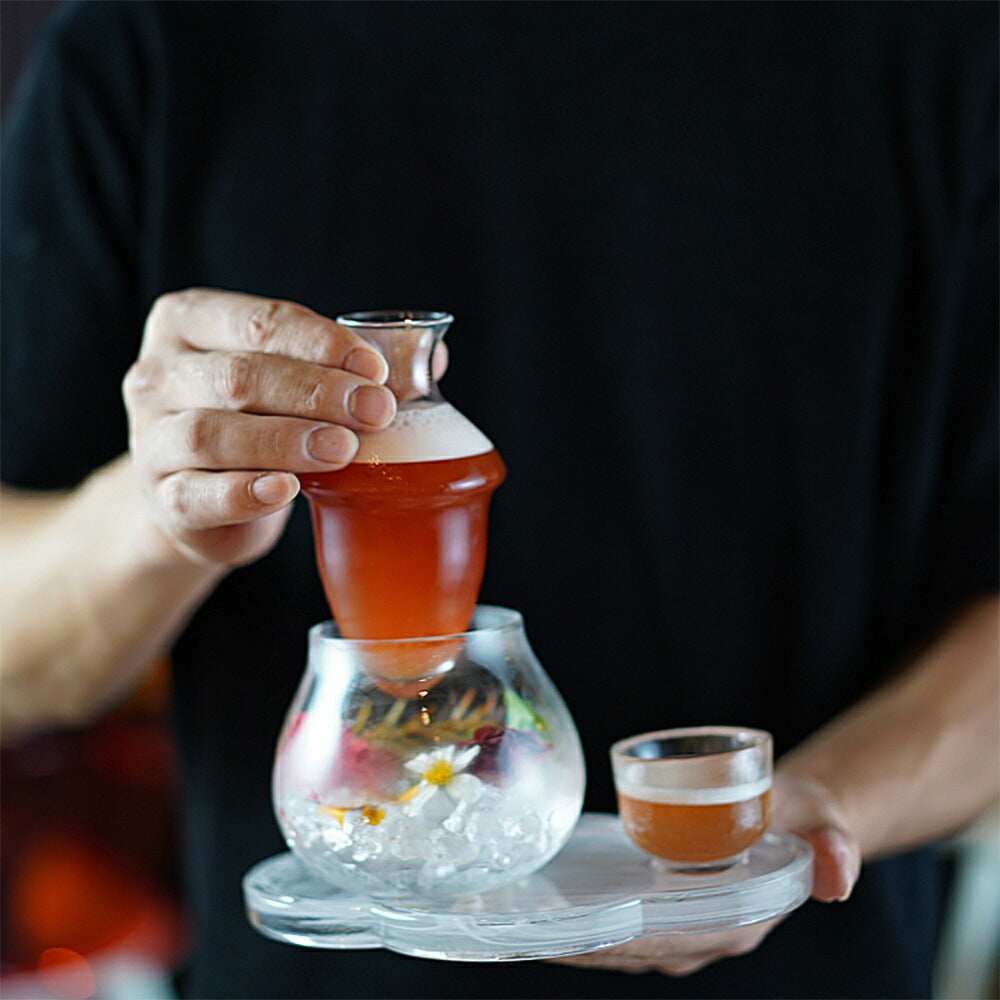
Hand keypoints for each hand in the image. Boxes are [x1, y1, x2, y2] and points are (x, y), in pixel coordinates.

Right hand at [123, 289, 395, 566]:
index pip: (260, 321)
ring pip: (214, 434)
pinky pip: (199, 494)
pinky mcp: (162, 498)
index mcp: (188, 322)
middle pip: (240, 375)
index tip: (375, 369)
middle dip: (316, 391)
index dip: (321, 343)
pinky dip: (245, 492)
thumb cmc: (257, 420)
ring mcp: (151, 439)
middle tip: (376, 411)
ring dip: (286, 439)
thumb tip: (432, 356)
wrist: (202, 496)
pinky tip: (287, 490)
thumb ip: (356, 367)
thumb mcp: (296, 382)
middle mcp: (158, 374)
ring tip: (345, 450)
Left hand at [551, 770, 860, 976]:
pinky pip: (614, 920)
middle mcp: (703, 933)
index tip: (572, 932)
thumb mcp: (822, 823)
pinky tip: (539, 894)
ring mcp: (680, 925)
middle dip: (577, 941)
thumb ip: (831, 846)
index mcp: (736, 922)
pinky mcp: (662, 907)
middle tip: (521, 924)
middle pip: (630, 947)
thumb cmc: (804, 818)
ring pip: (615, 941)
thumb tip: (837, 874)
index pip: (669, 941)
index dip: (620, 940)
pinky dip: (578, 915)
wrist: (800, 816)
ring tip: (514, 915)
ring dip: (568, 934)